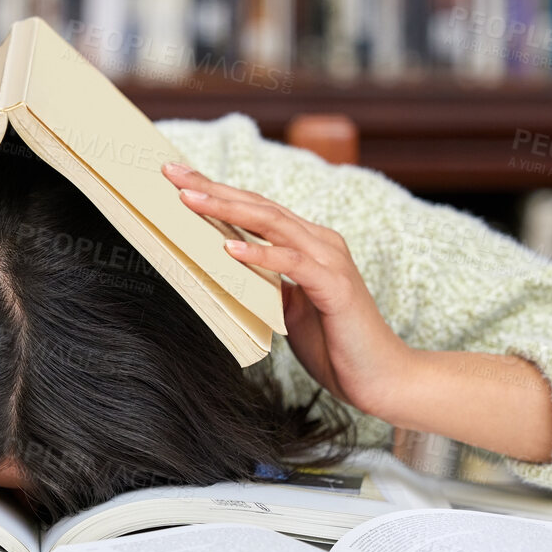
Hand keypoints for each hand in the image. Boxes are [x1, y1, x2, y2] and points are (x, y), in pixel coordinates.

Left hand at [162, 161, 551, 462]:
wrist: (380, 377)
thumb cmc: (334, 345)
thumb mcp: (287, 308)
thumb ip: (264, 284)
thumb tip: (224, 272)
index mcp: (307, 244)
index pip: (256, 209)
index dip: (218, 192)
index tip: (179, 179)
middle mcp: (320, 242)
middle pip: (259, 206)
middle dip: (213, 188)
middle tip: (172, 174)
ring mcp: (330, 261)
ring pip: (273, 224)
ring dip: (228, 210)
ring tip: (190, 201)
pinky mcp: (335, 287)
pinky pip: (293, 263)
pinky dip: (261, 254)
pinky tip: (230, 248)